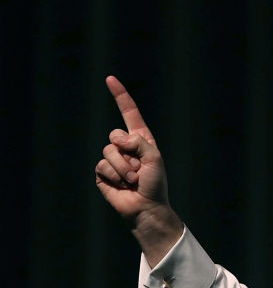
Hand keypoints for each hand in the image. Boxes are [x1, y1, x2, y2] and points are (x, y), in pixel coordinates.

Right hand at [95, 75, 182, 263]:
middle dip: (128, 153)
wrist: (146, 207)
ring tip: (133, 180)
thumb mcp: (154, 158)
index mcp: (141, 139)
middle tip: (139, 169)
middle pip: (115, 135)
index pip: (129, 113)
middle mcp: (125, 146)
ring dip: (123, 168)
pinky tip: (122, 185)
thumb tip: (117, 139)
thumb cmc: (155, 183)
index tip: (110, 79)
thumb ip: (138, 142)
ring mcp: (112, 159)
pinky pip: (102, 166)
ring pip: (108, 151)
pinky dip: (114, 176)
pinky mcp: (102, 172)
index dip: (120, 96)